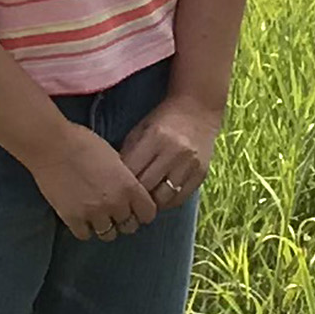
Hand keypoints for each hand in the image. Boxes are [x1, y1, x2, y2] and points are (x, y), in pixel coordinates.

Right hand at [26, 123, 161, 241]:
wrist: (51, 145)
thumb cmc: (82, 142)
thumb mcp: (114, 156)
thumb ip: (124, 177)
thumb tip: (127, 188)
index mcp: (129, 186)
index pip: (148, 213)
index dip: (143, 212)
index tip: (137, 210)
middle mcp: (115, 203)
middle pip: (129, 226)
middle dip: (124, 220)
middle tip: (116, 213)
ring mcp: (93, 213)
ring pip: (108, 234)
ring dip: (105, 226)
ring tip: (98, 216)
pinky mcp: (72, 218)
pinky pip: (85, 235)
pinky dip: (85, 228)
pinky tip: (81, 218)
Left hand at [115, 90, 223, 216]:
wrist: (198, 109)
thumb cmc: (163, 119)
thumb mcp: (141, 129)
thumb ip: (128, 153)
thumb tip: (114, 180)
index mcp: (156, 137)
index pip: (132, 171)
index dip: (120, 184)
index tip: (113, 190)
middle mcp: (175, 152)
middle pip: (147, 187)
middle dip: (134, 196)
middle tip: (125, 202)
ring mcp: (190, 165)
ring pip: (164, 198)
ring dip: (151, 204)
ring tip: (142, 203)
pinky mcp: (201, 174)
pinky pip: (180, 198)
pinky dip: (167, 202)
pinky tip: (159, 199)